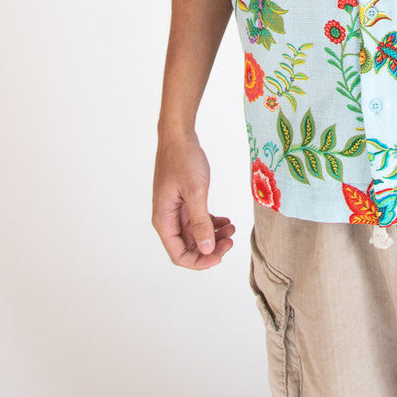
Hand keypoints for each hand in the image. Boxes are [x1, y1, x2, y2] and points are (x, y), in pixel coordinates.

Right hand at [152, 133, 234, 269]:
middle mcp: (167, 218)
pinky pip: (198, 220)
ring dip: (213, 235)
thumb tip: (205, 249)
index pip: (179, 255)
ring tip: (232, 229)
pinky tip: (226, 220)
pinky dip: (212, 223)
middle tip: (231, 241)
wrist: (179, 136)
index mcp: (164, 220)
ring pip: (195, 234)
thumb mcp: (196, 192)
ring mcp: (176, 210)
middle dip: (210, 247)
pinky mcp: (184, 201)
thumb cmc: (183, 160)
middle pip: (188, 246)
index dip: (200, 261)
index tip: (220, 255)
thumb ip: (200, 222)